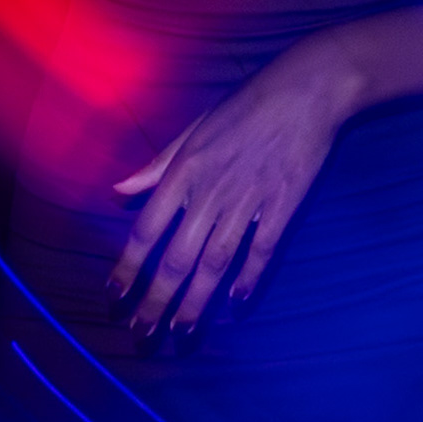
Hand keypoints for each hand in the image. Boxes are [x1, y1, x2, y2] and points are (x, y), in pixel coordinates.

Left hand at [110, 35, 362, 334]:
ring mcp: (249, 200)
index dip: (127, 268)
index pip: (145, 230)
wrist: (308, 88)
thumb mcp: (194, 127)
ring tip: (182, 332)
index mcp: (184, 171)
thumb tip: (118, 191)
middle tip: (142, 333)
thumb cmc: (249, 102)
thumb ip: (157, 165)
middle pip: (177, 259)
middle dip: (156, 301)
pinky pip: (262, 249)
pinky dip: (249, 277)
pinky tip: (237, 302)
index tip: (114, 296)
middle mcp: (211, 191)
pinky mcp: (283, 203)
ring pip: (215, 263)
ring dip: (196, 302)